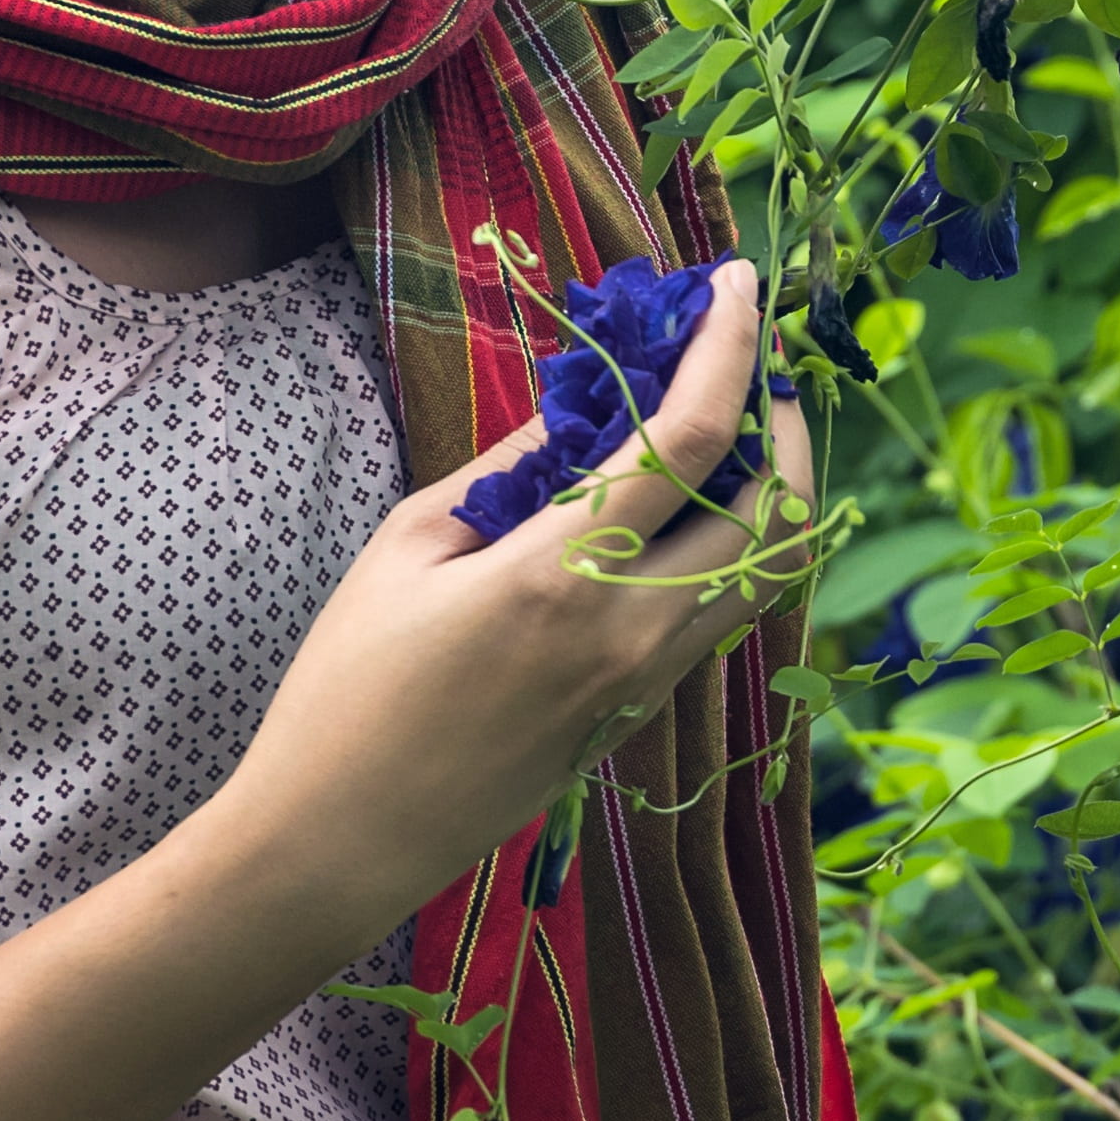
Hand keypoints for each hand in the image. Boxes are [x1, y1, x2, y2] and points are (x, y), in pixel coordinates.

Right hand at [201, 260, 812, 945]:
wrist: (341, 839)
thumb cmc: (349, 687)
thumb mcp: (409, 545)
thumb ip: (515, 465)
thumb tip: (588, 401)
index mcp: (566, 575)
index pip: (691, 437)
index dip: (731, 345)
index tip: (739, 280)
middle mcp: (633, 631)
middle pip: (773, 510)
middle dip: (778, 418)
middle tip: (745, 360)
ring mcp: (646, 683)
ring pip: (766, 571)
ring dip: (768, 486)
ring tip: (724, 426)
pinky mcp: (639, 715)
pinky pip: (719, 612)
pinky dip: (729, 543)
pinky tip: (679, 506)